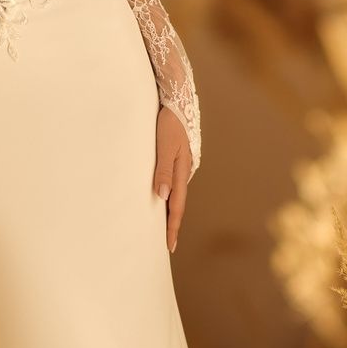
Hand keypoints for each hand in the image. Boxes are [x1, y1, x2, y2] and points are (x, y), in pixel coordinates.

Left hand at [153, 108, 192, 253]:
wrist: (179, 101)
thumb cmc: (170, 122)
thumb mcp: (165, 146)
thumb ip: (162, 170)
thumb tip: (162, 196)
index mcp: (182, 171)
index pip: (176, 207)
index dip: (172, 227)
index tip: (169, 246)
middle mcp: (184, 171)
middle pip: (178, 204)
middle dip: (172, 224)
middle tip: (167, 243)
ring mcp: (182, 165)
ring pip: (175, 194)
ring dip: (170, 211)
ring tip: (163, 226)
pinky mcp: (178, 158)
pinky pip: (173, 182)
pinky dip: (168, 195)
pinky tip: (162, 198)